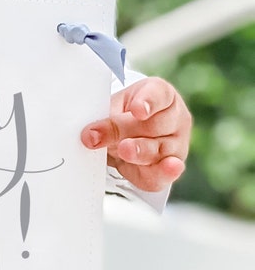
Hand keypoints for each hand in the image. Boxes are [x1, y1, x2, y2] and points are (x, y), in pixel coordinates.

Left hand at [80, 77, 191, 192]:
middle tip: (99, 136)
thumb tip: (92, 135)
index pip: (158, 94)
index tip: (138, 110)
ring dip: (137, 152)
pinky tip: (166, 169)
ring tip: (122, 150)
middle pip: (153, 126)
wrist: (125, 134)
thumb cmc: (122, 113)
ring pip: (157, 150)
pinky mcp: (169, 169)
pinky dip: (161, 173)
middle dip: (123, 131)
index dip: (148, 102)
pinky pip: (163, 174)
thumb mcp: (112, 107)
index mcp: (162, 94)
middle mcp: (175, 119)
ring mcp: (176, 145)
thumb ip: (106, 118)